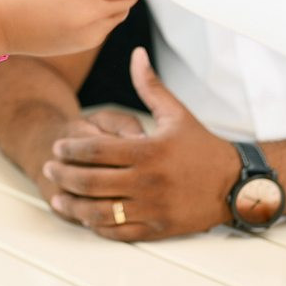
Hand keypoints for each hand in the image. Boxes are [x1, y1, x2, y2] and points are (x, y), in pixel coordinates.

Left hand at [39, 47, 237, 240]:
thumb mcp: (176, 113)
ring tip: (58, 198)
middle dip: (64, 176)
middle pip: (92, 182)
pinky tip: (85, 217)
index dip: (72, 149)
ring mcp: (153, 208)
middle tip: (49, 169)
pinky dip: (97, 226)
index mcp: (149, 151)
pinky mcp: (159, 228)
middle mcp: (148, 181)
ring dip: (74, 205)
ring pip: (101, 212)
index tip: (59, 147)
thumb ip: (150, 85)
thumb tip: (136, 53)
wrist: (236, 184)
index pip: (97, 151)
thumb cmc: (202, 146)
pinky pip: (119, 232)